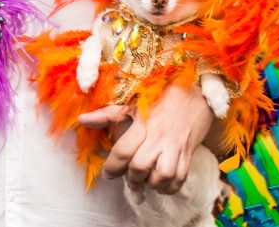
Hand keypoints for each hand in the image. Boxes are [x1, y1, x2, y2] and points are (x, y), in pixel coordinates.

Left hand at [79, 83, 213, 194]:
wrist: (196, 91)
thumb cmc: (161, 96)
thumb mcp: (133, 102)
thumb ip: (107, 114)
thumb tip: (82, 120)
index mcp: (143, 123)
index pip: (123, 151)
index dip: (112, 167)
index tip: (107, 175)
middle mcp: (159, 136)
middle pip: (141, 166)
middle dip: (132, 178)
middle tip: (128, 180)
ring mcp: (176, 145)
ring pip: (163, 175)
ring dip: (152, 184)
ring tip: (146, 182)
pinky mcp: (190, 152)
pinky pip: (181, 177)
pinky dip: (171, 186)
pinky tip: (162, 184)